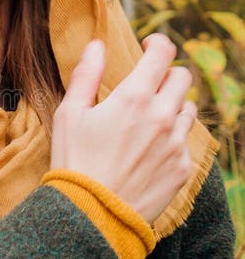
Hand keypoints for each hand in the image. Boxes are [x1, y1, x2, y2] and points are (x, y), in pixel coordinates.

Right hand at [50, 34, 196, 223]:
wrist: (91, 215)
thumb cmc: (74, 162)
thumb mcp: (70, 114)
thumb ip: (86, 75)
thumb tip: (96, 46)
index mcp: (134, 97)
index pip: (163, 53)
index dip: (157, 44)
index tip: (148, 47)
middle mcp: (162, 116)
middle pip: (182, 78)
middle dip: (166, 75)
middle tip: (148, 86)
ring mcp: (175, 144)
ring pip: (188, 109)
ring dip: (172, 107)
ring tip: (149, 120)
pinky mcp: (181, 169)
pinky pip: (185, 143)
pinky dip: (171, 140)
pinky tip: (149, 151)